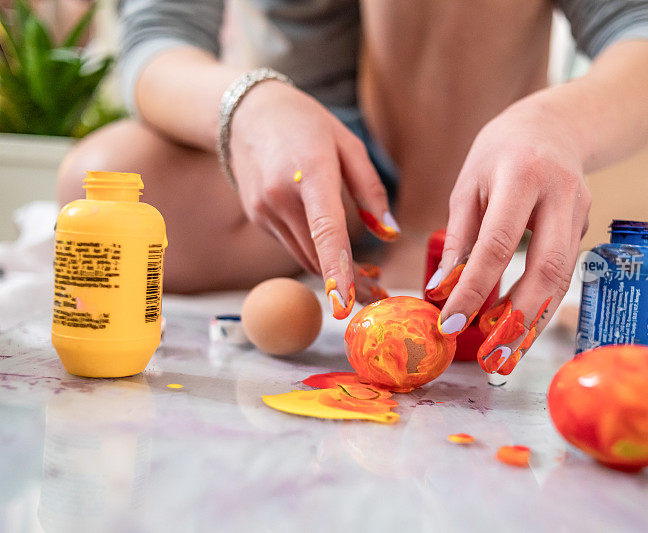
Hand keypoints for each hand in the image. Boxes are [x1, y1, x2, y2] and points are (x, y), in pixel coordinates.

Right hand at [230, 81, 398, 317]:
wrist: (247, 113)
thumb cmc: (306, 124)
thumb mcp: (349, 144)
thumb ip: (371, 190)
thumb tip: (390, 233)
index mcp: (310, 172)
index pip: (326, 229)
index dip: (338, 269)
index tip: (347, 301)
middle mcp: (281, 197)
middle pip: (318, 255)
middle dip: (350, 283)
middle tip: (381, 294)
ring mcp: (264, 210)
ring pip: (305, 257)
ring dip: (334, 275)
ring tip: (369, 277)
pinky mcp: (258, 219)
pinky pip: (294, 245)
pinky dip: (316, 257)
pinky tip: (336, 255)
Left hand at [425, 97, 590, 373]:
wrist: (555, 126)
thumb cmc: (500, 154)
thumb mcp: (468, 185)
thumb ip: (459, 237)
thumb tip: (442, 290)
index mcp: (521, 176)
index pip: (497, 243)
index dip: (475, 288)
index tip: (450, 322)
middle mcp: (560, 195)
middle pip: (547, 269)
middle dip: (519, 320)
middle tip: (491, 359)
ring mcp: (581, 211)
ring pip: (562, 279)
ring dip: (534, 322)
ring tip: (505, 357)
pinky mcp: (587, 227)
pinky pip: (563, 273)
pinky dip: (540, 305)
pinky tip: (518, 328)